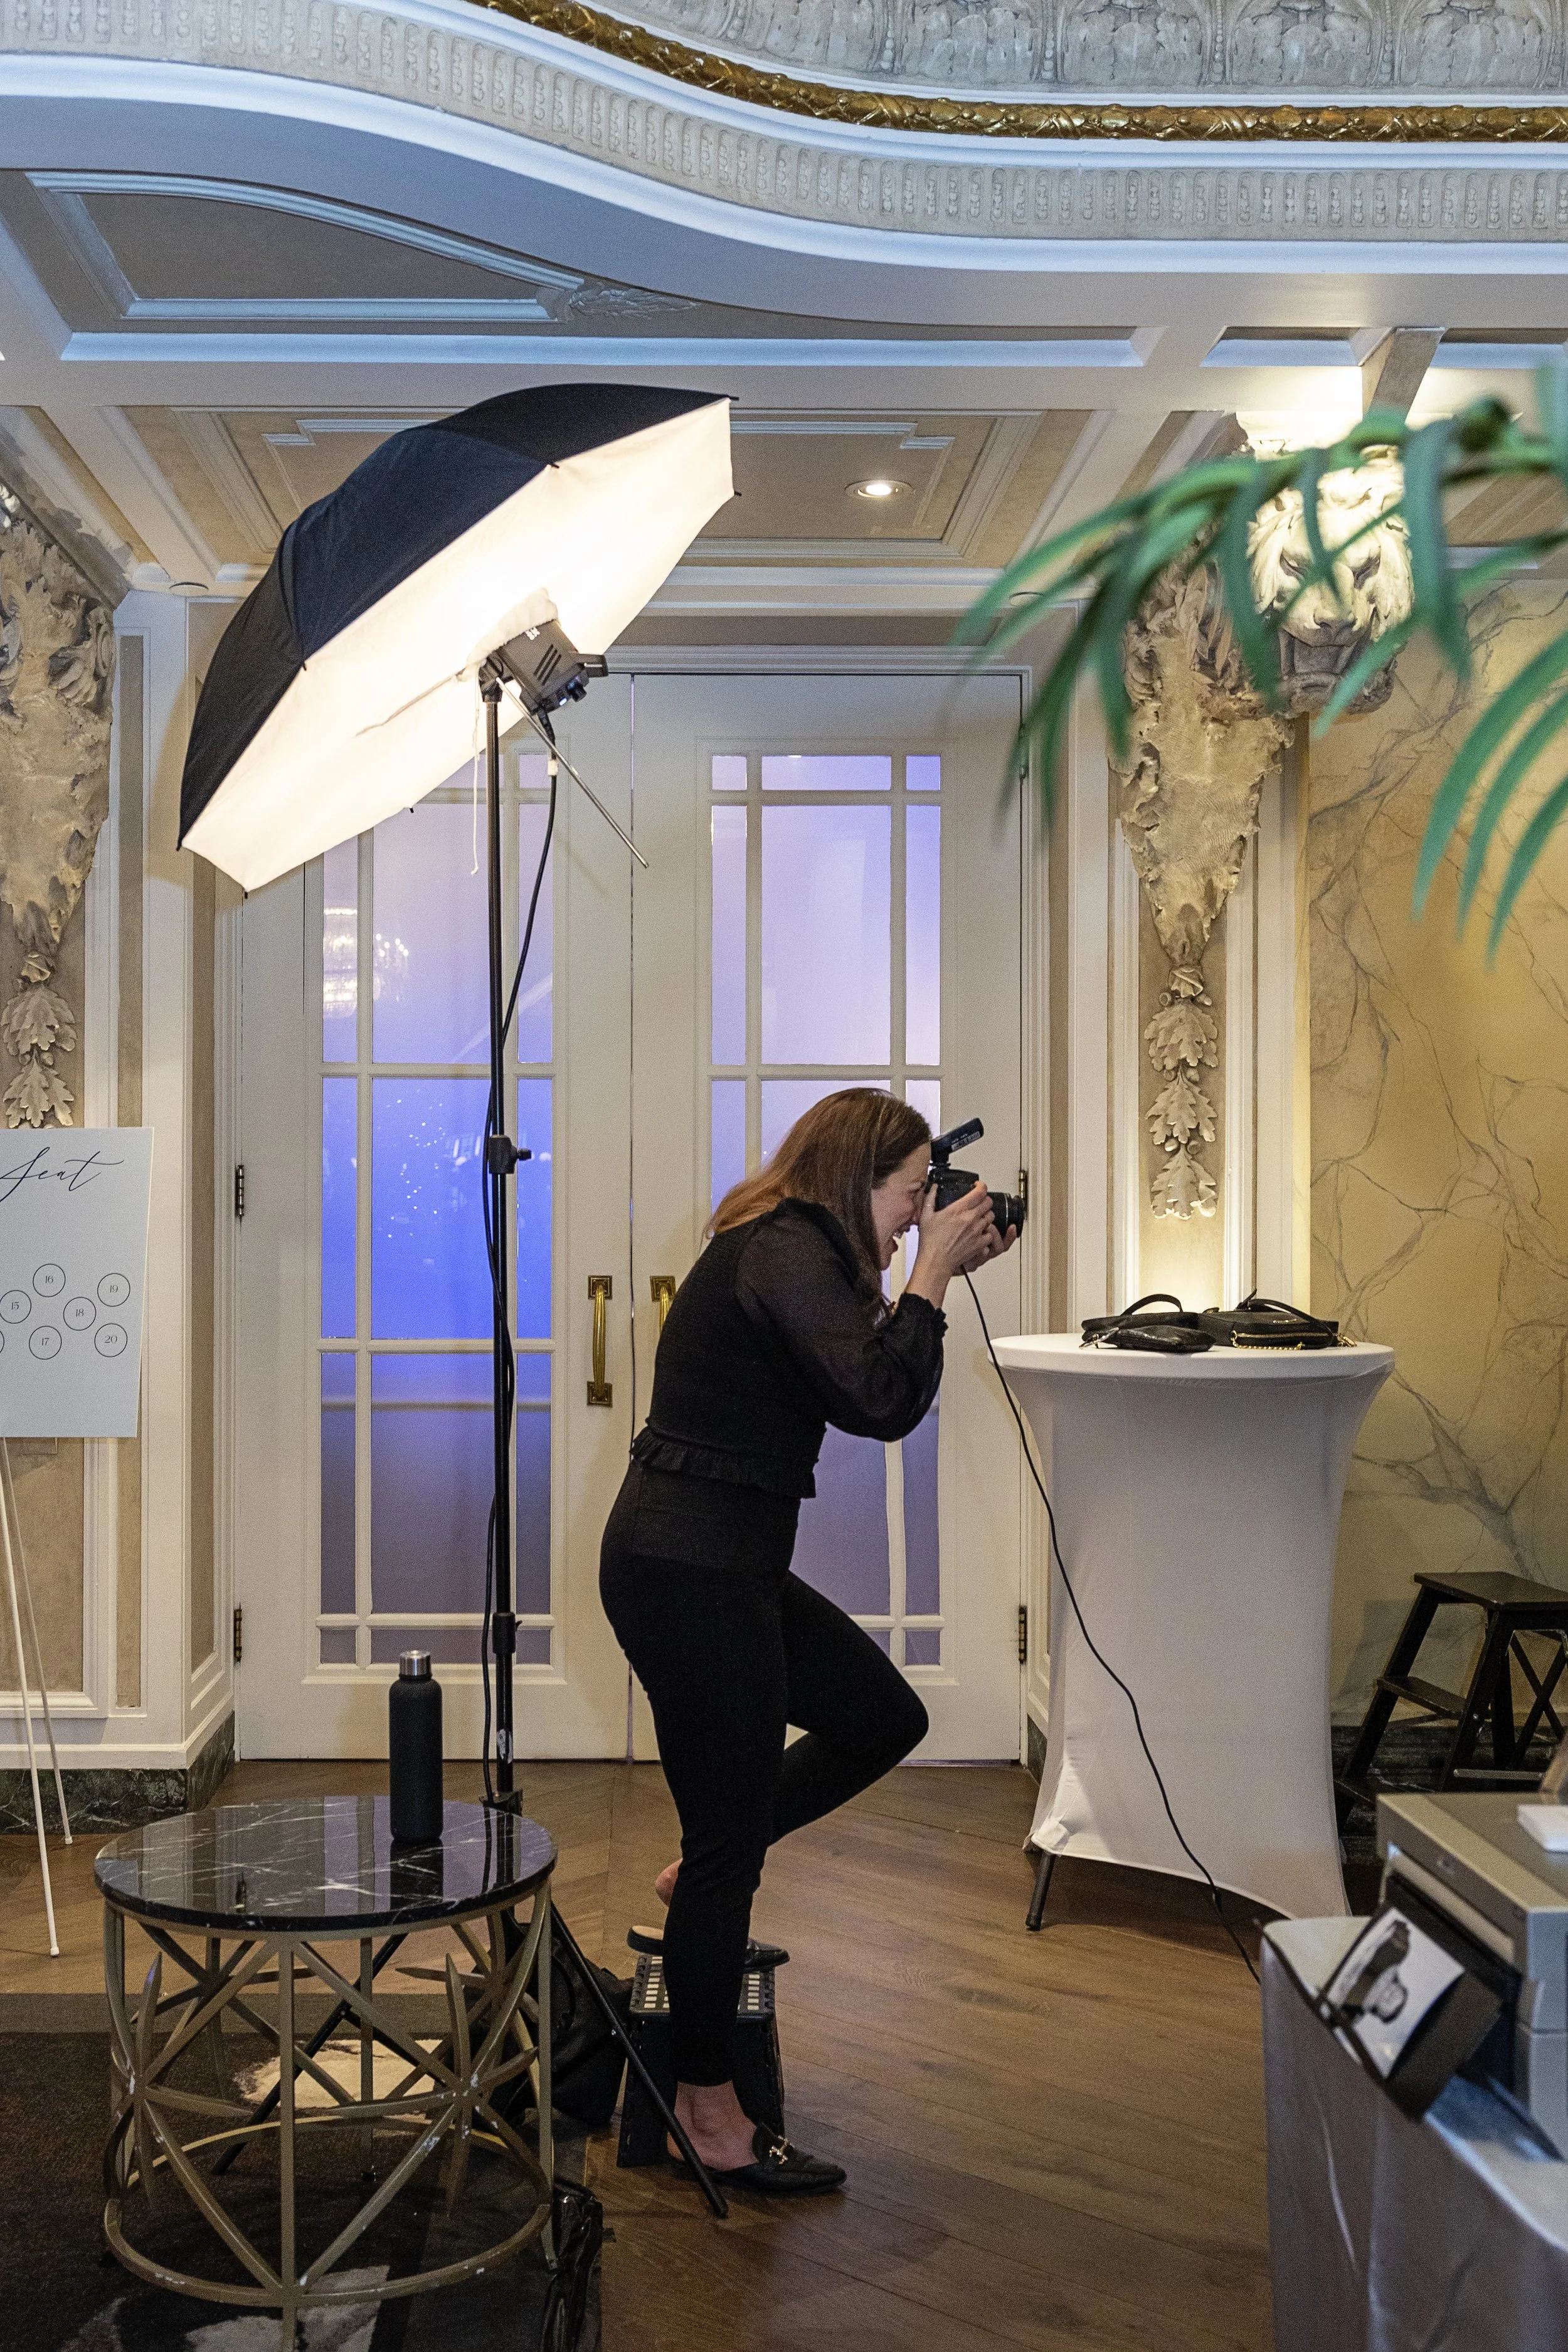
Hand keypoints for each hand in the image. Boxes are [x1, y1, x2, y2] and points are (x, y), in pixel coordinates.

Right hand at [904, 1180, 1013, 1309]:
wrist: (936, 1260)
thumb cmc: (931, 1241)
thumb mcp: (926, 1216)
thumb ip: (930, 1198)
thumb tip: (933, 1188)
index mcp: (959, 1210)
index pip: (980, 1192)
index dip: (981, 1186)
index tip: (978, 1186)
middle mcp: (970, 1219)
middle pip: (989, 1202)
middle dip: (984, 1199)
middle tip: (978, 1201)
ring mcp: (977, 1231)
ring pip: (991, 1217)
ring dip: (986, 1215)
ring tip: (978, 1216)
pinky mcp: (980, 1243)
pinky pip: (990, 1234)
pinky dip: (986, 1232)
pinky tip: (978, 1232)